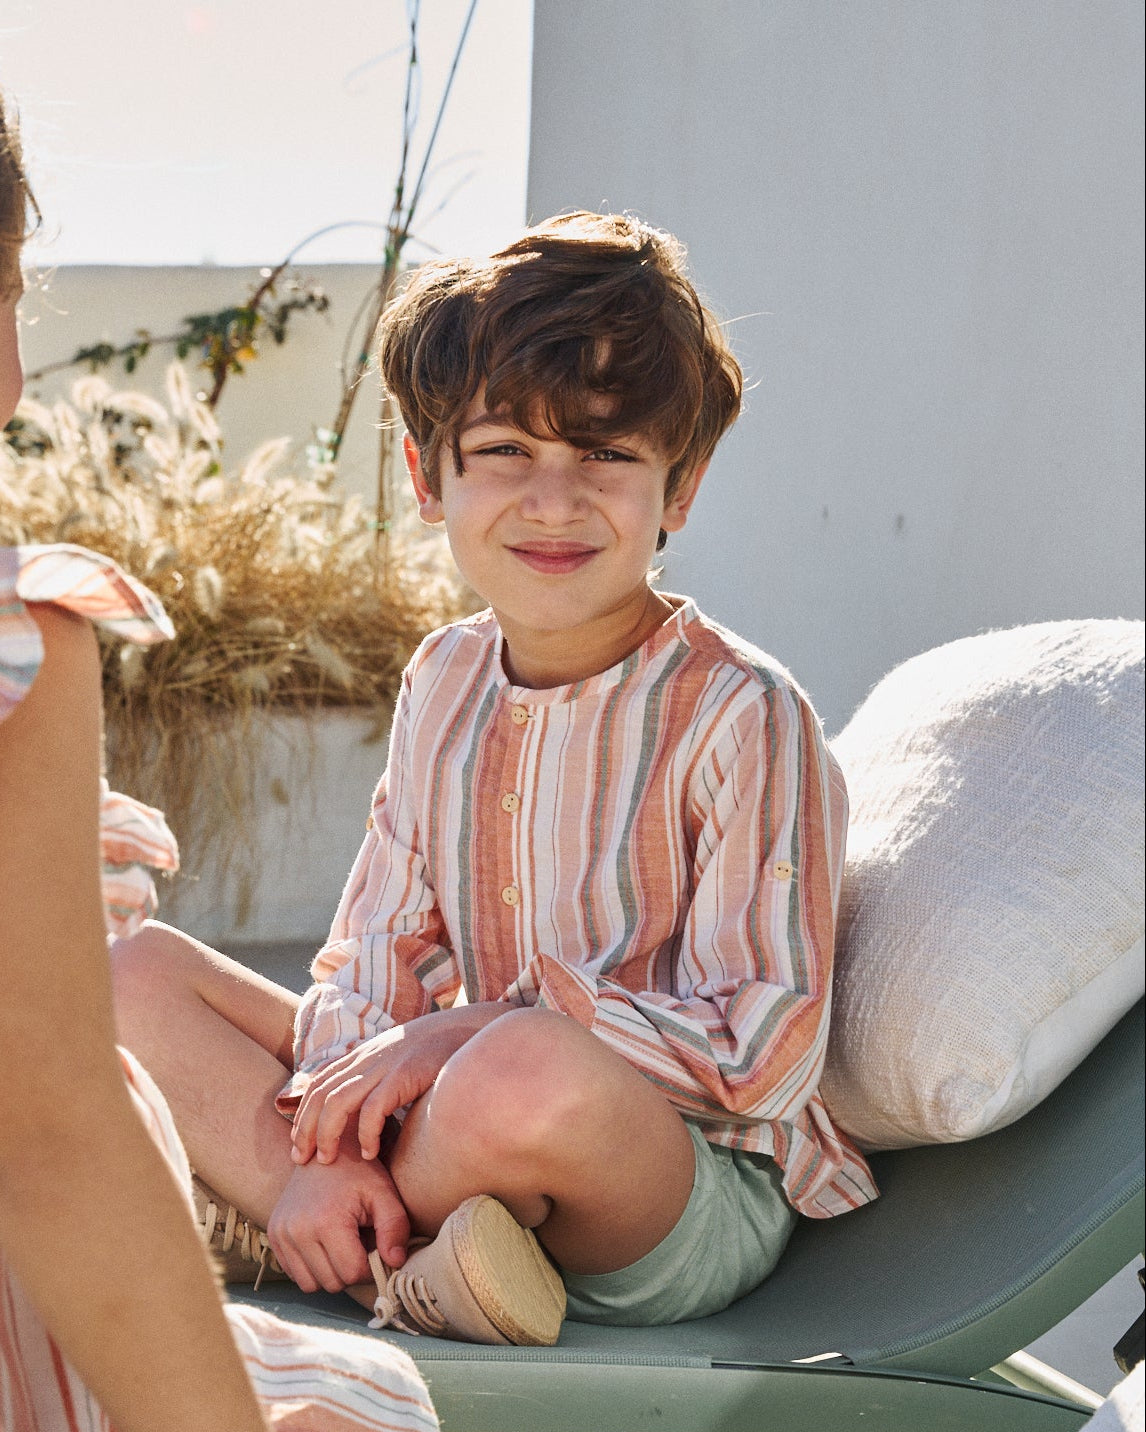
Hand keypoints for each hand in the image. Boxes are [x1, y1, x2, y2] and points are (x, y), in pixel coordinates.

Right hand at [267, 1140, 410, 1289]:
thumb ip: (395, 1228)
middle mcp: (297, 1231)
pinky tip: (325, 1243)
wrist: (323, 1148)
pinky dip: (312, 1267)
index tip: (375, 1245)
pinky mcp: (273, 1236)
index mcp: (326, 1221)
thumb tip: (396, 1262)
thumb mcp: (384, 1193)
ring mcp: (280, 1234)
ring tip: (342, 1243)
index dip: (370, 1266)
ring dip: (331, 1272)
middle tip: (359, 1242)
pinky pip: (295, 1274)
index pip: (352, 1274)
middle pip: (332, 1283)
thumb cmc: (358, 1172)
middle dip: (351, 1269)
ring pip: (311, 1284)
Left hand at [291, 1003, 508, 1165]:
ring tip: (328, 1161)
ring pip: (337, 1101)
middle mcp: (368, 1058)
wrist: (472, 1030)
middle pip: (320, 1094)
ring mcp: (385, 1065)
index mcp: (363, 1055)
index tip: (299, 1145)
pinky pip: (373, 1107)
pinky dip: (365, 1134)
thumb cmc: (437, 1054)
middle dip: (305, 1130)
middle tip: (302, 1160)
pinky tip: (369, 1154)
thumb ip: (378, 1080)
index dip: (302, 1114)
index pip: (317, 1083)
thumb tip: (361, 1115)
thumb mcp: (399, 1061)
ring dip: (327, 1134)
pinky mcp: (405, 1074)